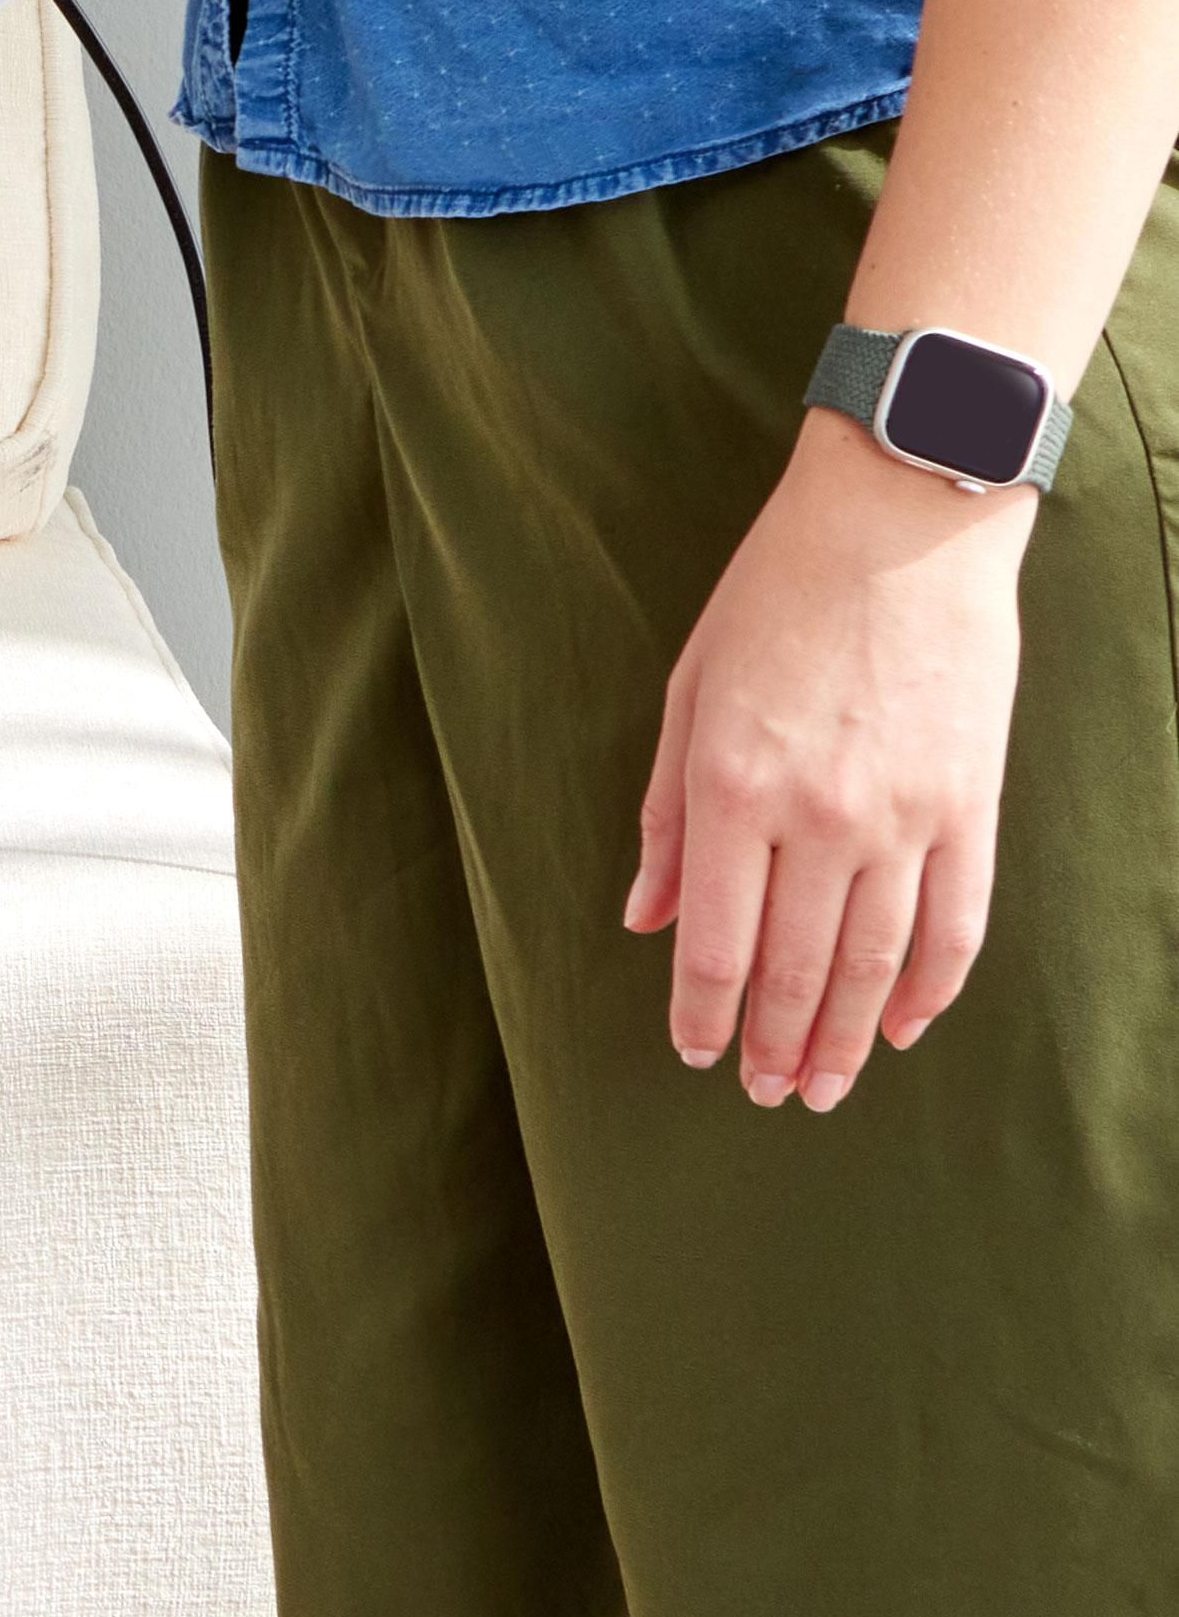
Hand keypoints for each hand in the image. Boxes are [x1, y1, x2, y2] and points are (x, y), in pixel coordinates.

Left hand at [623, 414, 1030, 1108]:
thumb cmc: (774, 600)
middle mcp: (819, 818)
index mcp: (733, 792)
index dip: (701, 1014)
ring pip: (874, 961)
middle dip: (774, 1044)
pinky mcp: (972, 800)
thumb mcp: (687, 697)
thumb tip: (644, 919)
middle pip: (793, 968)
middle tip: (766, 1094)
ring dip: (845, 1036)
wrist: (900, 522)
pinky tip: (905, 1025)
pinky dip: (932, 984)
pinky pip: (958, 918)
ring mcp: (905, 813)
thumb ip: (665, 818)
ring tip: (823, 1086)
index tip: (696, 1056)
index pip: (713, 944)